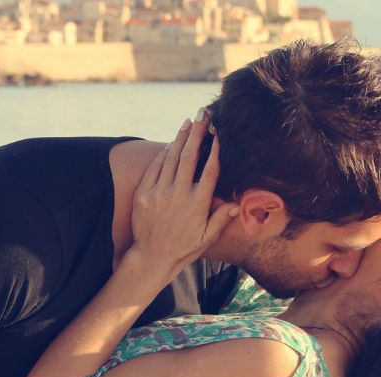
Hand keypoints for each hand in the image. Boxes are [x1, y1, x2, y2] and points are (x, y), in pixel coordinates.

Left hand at [128, 113, 237, 279]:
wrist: (152, 257)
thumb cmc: (184, 248)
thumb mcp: (206, 237)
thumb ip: (220, 219)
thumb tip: (236, 205)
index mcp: (197, 204)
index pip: (209, 171)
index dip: (214, 150)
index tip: (218, 134)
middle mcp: (178, 195)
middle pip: (189, 157)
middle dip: (197, 134)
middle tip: (203, 115)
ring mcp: (158, 193)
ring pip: (171, 158)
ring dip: (181, 138)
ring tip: (189, 122)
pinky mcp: (143, 194)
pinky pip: (155, 168)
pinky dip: (164, 153)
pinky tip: (172, 143)